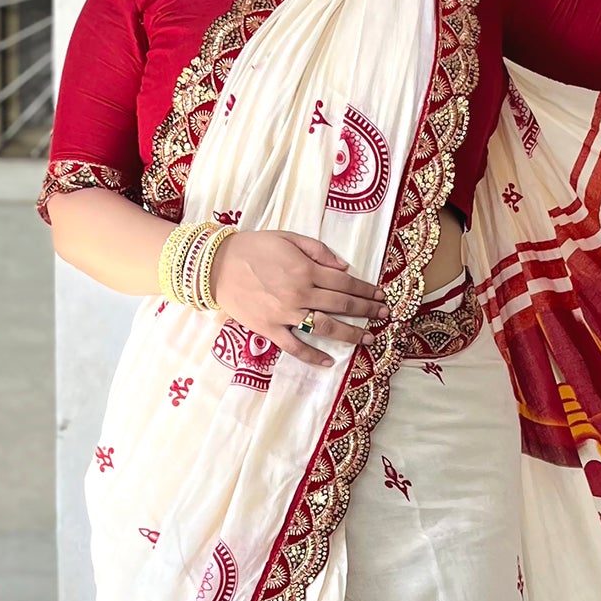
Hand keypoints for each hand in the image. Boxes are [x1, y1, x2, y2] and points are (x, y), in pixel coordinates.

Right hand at [211, 230, 387, 366]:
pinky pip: (295, 346)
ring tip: (368, 338)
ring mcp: (286, 314)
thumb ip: (318, 250)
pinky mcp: (270, 329)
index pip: (345, 282)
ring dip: (351, 334)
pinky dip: (313, 356)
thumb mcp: (288, 238)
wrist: (216, 266)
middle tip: (384, 315)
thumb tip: (344, 267)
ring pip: (325, 327)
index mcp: (306, 269)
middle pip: (342, 304)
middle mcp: (300, 293)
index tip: (380, 295)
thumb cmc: (253, 248)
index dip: (366, 289)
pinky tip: (329, 362)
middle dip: (367, 310)